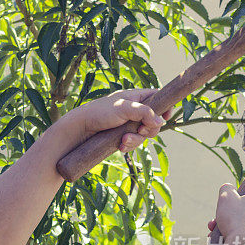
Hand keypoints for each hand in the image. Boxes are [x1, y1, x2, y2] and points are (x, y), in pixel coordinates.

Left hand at [57, 89, 172, 152]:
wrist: (79, 130)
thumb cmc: (99, 113)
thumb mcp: (124, 108)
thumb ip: (144, 112)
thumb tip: (162, 121)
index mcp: (135, 97)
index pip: (158, 98)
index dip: (165, 107)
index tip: (166, 116)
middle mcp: (133, 110)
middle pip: (154, 121)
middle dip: (149, 129)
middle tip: (140, 131)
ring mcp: (128, 124)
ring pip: (143, 135)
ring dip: (136, 140)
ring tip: (123, 140)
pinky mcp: (121, 137)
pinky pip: (133, 143)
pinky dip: (128, 146)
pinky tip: (120, 146)